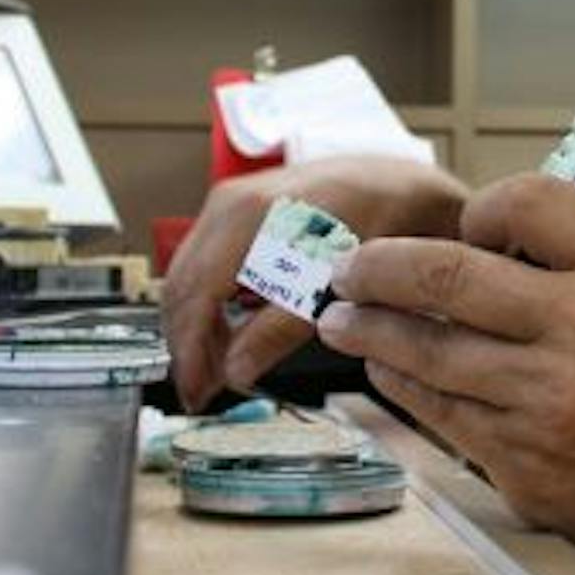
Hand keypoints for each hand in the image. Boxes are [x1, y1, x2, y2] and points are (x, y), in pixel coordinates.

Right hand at [161, 156, 468, 410]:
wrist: (393, 183)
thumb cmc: (376, 222)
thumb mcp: (332, 287)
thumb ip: (280, 329)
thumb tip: (236, 369)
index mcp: (251, 220)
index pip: (194, 297)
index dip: (189, 351)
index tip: (194, 391)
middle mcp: (231, 204)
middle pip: (181, 287)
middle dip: (187, 343)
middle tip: (203, 388)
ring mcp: (230, 201)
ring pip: (186, 275)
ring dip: (196, 324)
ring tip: (217, 366)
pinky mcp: (235, 207)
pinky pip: (202, 260)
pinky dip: (207, 299)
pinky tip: (228, 329)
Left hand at [320, 173, 574, 574]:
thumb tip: (497, 251)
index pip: (528, 202)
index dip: (479, 208)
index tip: (458, 224)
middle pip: (447, 274)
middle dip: (378, 267)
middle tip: (349, 266)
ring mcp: (547, 402)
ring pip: (427, 349)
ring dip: (370, 329)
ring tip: (342, 317)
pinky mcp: (523, 466)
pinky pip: (439, 412)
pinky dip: (401, 385)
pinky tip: (385, 370)